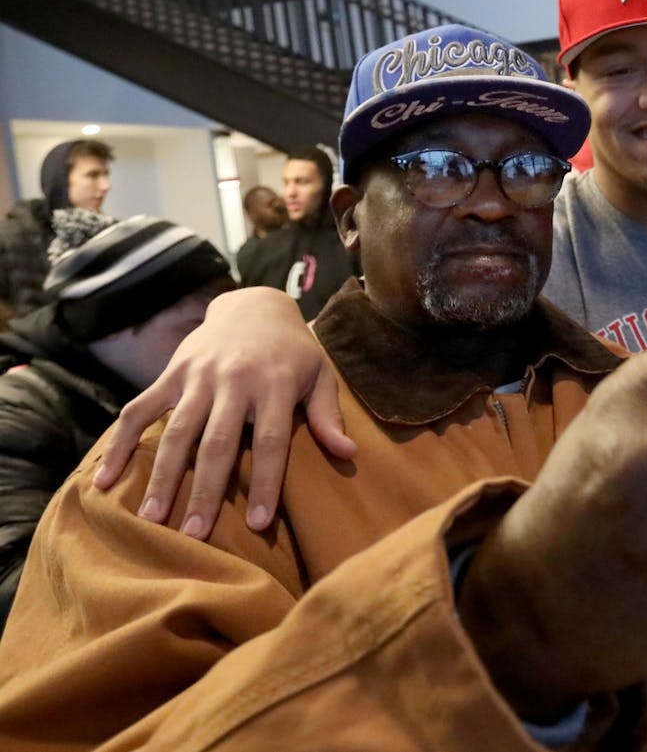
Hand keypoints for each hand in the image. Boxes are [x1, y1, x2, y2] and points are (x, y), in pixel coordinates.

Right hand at [93, 287, 353, 537]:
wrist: (253, 304)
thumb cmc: (293, 351)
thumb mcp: (320, 375)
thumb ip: (327, 415)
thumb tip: (349, 454)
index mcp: (275, 384)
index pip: (272, 442)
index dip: (266, 483)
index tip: (260, 524)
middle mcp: (234, 380)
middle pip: (217, 443)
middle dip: (206, 491)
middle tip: (194, 534)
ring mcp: (197, 377)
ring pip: (176, 432)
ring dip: (163, 476)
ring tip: (153, 518)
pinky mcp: (170, 374)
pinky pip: (139, 411)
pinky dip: (120, 444)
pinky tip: (105, 480)